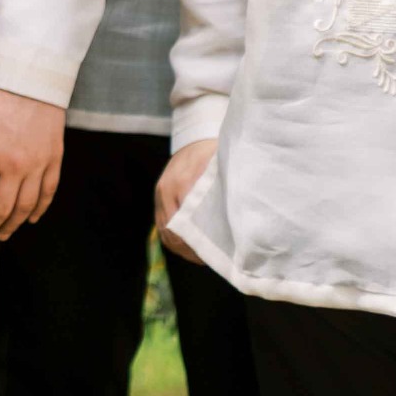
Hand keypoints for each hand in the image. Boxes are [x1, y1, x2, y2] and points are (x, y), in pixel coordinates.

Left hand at [0, 87, 65, 246]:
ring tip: (1, 235)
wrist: (30, 82)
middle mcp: (14, 167)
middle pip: (0, 210)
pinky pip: (48, 193)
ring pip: (25, 207)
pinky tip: (30, 220)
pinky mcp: (53, 160)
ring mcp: (37, 165)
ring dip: (11, 225)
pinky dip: (39, 210)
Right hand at [153, 138, 215, 260]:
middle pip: (173, 231)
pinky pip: (162, 227)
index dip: (198, 241)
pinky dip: (175, 240)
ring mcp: (160, 194)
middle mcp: (166, 190)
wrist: (195, 136)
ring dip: (182, 247)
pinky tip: (190, 246)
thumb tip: (236, 217)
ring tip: (202, 256)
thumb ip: (224, 189)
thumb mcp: (221, 168)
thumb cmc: (212, 153)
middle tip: (211, 258)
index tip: (214, 253)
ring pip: (165, 232)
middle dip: (191, 249)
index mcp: (182, 183)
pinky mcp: (159, 197)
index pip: (185, 222)